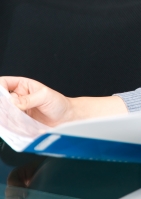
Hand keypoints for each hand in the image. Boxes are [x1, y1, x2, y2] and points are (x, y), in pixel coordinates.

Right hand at [0, 76, 127, 125]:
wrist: (67, 118)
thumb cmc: (59, 103)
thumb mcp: (45, 96)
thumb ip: (30, 99)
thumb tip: (14, 102)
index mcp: (23, 85)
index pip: (4, 83)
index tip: (1, 96)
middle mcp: (18, 97)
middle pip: (2, 99)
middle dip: (1, 104)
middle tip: (6, 109)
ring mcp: (17, 110)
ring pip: (4, 112)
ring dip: (4, 115)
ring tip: (11, 117)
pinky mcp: (19, 122)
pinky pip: (9, 122)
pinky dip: (8, 124)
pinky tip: (11, 125)